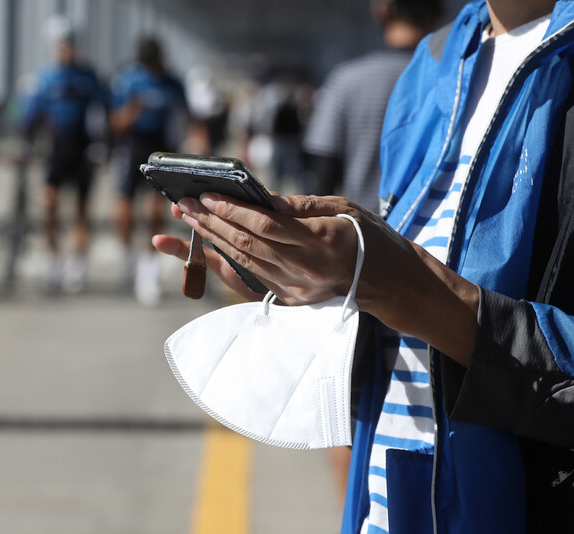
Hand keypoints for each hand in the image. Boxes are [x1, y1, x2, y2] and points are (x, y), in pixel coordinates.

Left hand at [172, 193, 366, 305]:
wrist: (390, 283)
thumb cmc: (369, 236)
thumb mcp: (344, 208)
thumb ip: (303, 205)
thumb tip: (263, 197)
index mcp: (321, 241)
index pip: (265, 224)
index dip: (232, 210)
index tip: (206, 195)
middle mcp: (305, 268)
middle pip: (247, 244)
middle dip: (211, 222)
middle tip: (184, 203)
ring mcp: (296, 287)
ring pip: (242, 261)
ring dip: (211, 239)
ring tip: (187, 219)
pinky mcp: (290, 298)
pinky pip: (249, 277)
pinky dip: (223, 260)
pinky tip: (203, 247)